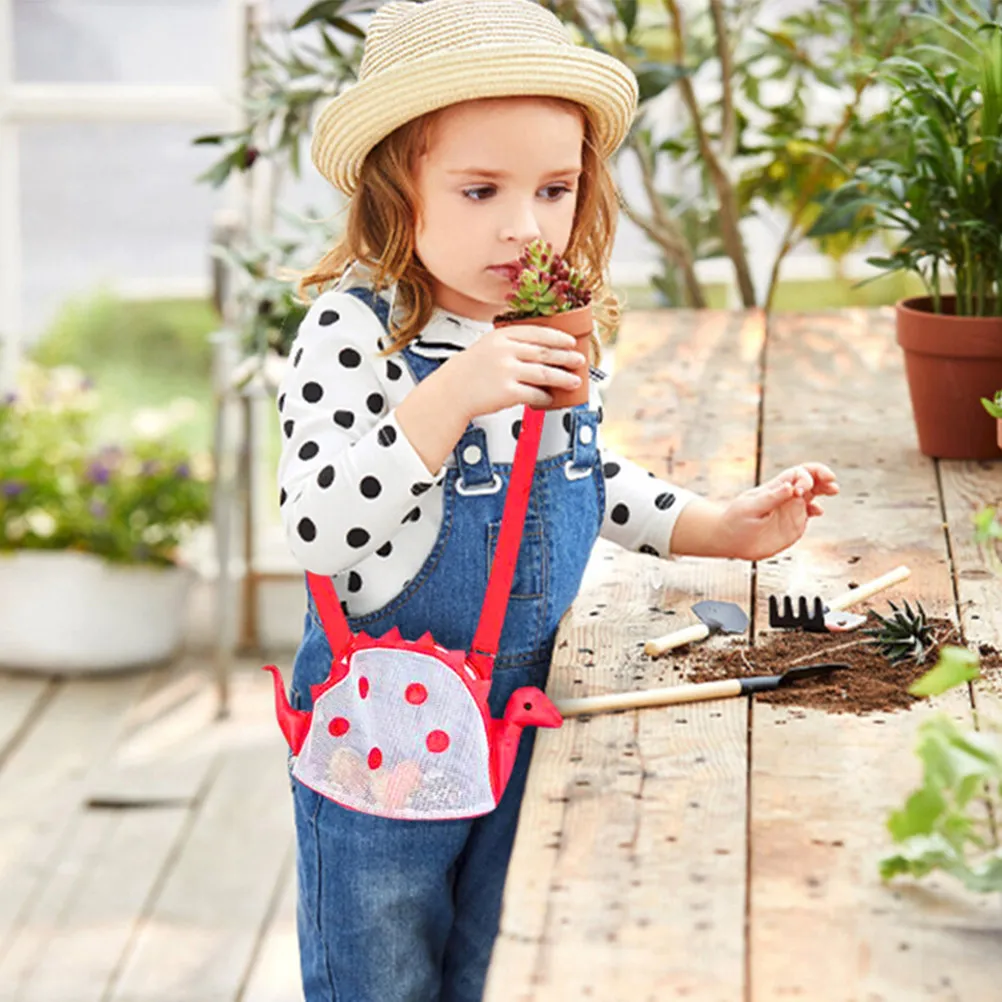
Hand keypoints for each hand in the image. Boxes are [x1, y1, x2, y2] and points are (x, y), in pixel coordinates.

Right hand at [439, 324, 587, 418]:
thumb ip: (513, 343)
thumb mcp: (489, 345)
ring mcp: (506, 371)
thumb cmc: (472, 370)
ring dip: (563, 378)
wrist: (452, 391)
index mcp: (502, 336)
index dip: (558, 337)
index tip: (570, 342)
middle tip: (579, 360)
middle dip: (567, 357)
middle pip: (545, 352)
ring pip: (545, 374)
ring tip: (574, 381)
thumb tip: (545, 350)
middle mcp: (505, 351)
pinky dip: (545, 397)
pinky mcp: (508, 392)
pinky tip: (550, 397)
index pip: (538, 332)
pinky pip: (534, 394)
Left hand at [719, 462, 839, 560]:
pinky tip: (819, 512)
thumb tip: (790, 486)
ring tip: (833, 489)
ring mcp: (791, 509)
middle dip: (822, 476)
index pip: (797, 473)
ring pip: (813, 494)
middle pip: (809, 479)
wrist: (729, 539)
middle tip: (831, 480)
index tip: (801, 490)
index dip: (806, 476)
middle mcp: (786, 496)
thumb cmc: (735, 520)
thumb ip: (772, 498)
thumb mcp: (751, 507)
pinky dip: (816, 510)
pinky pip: (808, 513)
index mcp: (776, 488)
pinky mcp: (793, 524)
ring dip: (824, 489)